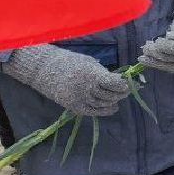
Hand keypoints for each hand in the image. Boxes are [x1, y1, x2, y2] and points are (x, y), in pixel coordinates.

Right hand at [4, 45, 131, 116]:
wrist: (46, 70)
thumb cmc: (71, 63)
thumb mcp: (90, 63)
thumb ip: (103, 73)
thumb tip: (120, 81)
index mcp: (92, 75)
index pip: (113, 83)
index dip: (123, 85)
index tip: (127, 84)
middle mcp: (87, 88)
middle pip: (110, 95)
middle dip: (121, 93)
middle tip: (125, 90)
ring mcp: (80, 99)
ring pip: (104, 104)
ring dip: (114, 101)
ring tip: (119, 97)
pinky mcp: (74, 107)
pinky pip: (94, 112)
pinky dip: (106, 111)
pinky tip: (113, 108)